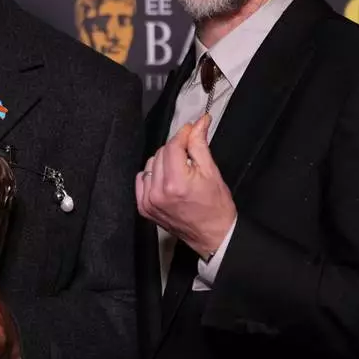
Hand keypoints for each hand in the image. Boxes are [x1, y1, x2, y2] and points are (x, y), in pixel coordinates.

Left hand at [136, 112, 236, 258]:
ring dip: (165, 162)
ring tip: (181, 172)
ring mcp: (148, 201)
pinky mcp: (143, 207)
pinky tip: (168, 181)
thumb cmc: (216, 207)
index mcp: (176, 183)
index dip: (184, 134)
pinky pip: (142, 179)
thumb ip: (200, 145)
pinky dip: (153, 175)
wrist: (214, 235)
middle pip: (161, 152)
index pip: (172, 146)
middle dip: (177, 150)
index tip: (192, 129)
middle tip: (191, 157)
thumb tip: (198, 122)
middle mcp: (158, 192)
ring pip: (151, 163)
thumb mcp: (212, 172)